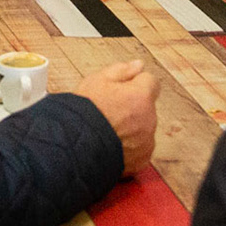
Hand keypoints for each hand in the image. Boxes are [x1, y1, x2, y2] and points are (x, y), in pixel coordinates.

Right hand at [67, 59, 158, 175]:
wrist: (74, 147)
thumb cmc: (83, 114)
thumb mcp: (96, 81)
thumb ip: (121, 70)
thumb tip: (137, 65)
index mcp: (141, 96)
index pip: (151, 82)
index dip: (136, 84)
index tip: (124, 90)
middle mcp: (148, 119)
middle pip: (146, 107)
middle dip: (133, 107)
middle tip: (109, 112)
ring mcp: (146, 141)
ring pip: (143, 129)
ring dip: (132, 128)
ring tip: (107, 131)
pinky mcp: (141, 160)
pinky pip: (140, 150)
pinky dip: (130, 148)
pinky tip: (111, 145)